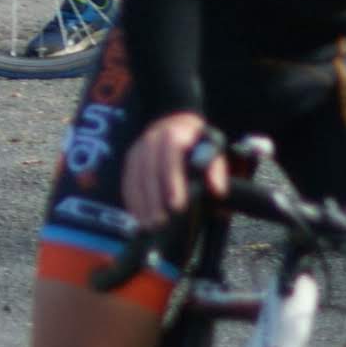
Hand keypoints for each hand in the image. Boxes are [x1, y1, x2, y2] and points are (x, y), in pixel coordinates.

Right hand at [125, 112, 217, 230]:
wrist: (172, 121)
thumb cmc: (197, 140)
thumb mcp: (213, 146)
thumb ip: (216, 168)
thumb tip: (218, 191)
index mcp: (174, 135)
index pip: (171, 159)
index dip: (173, 183)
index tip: (177, 206)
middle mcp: (151, 140)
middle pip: (149, 172)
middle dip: (154, 200)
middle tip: (160, 223)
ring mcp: (137, 150)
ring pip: (135, 178)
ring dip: (140, 204)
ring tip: (149, 225)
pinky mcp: (129, 160)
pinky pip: (127, 181)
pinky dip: (131, 200)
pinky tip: (138, 216)